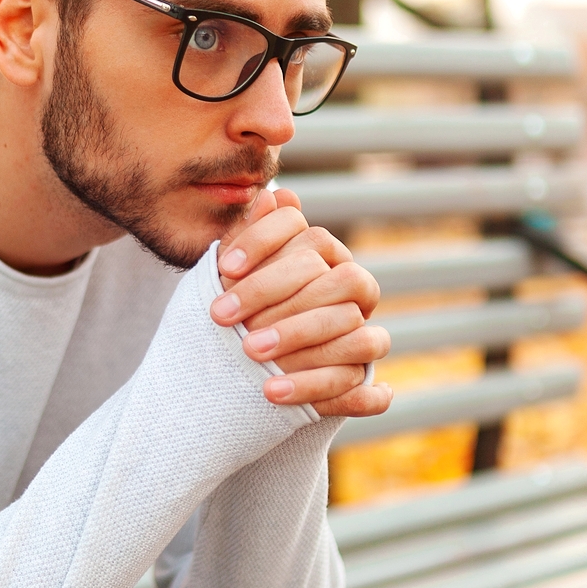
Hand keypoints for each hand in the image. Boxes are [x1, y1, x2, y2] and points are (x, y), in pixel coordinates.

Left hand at [210, 188, 391, 418]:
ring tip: (249, 354)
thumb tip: (272, 194)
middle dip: (272, 295)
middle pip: (331, 279)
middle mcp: (354, 291)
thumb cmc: (240, 316)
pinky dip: (316, 388)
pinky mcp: (363, 384)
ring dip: (298, 338)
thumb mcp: (234, 281)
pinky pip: (357, 387)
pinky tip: (272, 393)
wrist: (241, 380)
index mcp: (326, 260)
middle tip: (221, 318)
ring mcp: (365, 336)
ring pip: (352, 327)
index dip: (265, 245)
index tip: (223, 269)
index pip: (308, 234)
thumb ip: (249, 240)